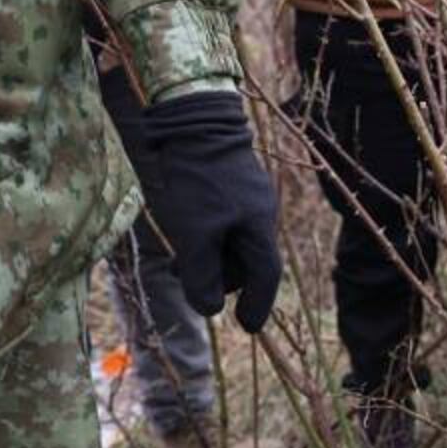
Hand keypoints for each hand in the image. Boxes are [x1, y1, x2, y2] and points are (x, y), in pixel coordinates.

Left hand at [141, 91, 282, 332]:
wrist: (195, 119)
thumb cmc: (197, 180)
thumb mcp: (194, 233)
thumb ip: (201, 274)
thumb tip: (208, 309)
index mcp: (259, 230)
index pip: (265, 277)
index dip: (257, 305)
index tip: (248, 328)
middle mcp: (260, 215)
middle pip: (249, 262)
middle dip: (226, 280)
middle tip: (196, 288)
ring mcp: (248, 198)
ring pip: (234, 242)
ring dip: (213, 258)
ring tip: (181, 261)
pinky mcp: (232, 184)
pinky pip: (226, 222)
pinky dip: (209, 237)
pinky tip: (185, 232)